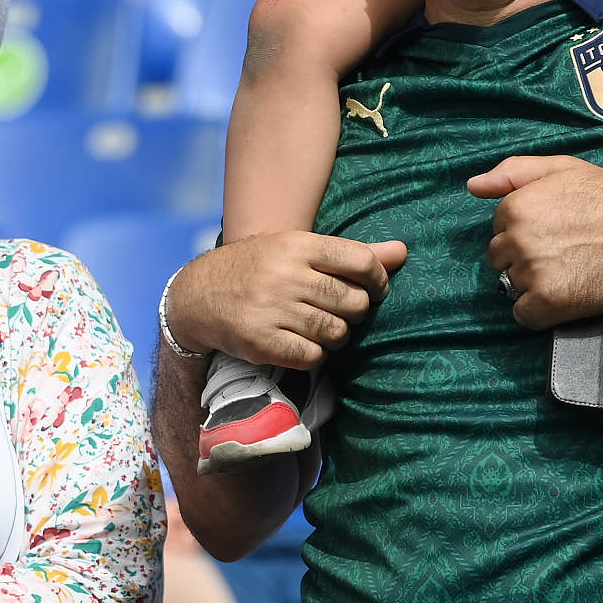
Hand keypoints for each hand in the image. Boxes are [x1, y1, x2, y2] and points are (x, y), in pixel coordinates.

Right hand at [163, 232, 406, 369]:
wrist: (198, 294)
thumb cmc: (259, 268)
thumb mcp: (298, 249)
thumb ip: (351, 254)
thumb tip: (404, 252)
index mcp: (298, 245)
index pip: (361, 261)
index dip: (378, 280)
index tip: (373, 289)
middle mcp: (286, 275)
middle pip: (353, 302)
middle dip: (355, 311)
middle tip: (340, 310)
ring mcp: (273, 309)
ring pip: (336, 333)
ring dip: (336, 336)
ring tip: (320, 327)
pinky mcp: (262, 341)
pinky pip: (312, 357)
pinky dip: (314, 355)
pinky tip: (302, 343)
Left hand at [468, 157, 602, 329]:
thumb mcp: (563, 168)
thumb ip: (513, 172)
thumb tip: (473, 186)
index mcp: (516, 207)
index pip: (498, 228)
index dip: (523, 230)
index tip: (551, 232)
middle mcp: (517, 240)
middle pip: (499, 258)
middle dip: (521, 258)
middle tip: (559, 254)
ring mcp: (531, 273)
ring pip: (512, 285)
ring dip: (531, 284)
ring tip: (565, 273)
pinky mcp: (548, 303)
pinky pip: (523, 315)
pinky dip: (538, 311)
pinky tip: (561, 297)